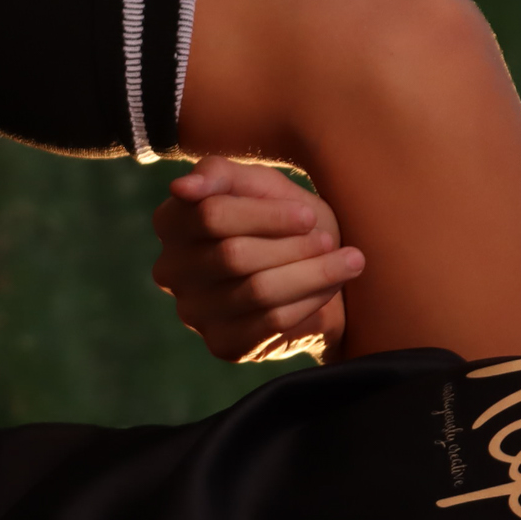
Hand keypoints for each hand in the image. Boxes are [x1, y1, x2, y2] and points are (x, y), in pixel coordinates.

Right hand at [153, 155, 366, 363]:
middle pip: (234, 256)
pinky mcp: (223, 345)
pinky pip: (273, 322)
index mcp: (171, 223)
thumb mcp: (259, 185)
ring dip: (312, 273)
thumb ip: (220, 174)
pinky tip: (333, 287)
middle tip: (329, 240)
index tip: (307, 215)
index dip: (267, 216)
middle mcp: (171, 271)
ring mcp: (194, 312)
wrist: (315, 270)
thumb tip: (181, 188)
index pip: (211, 216)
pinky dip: (311, 300)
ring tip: (349, 260)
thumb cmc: (282, 220)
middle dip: (293, 246)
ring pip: (257, 291)